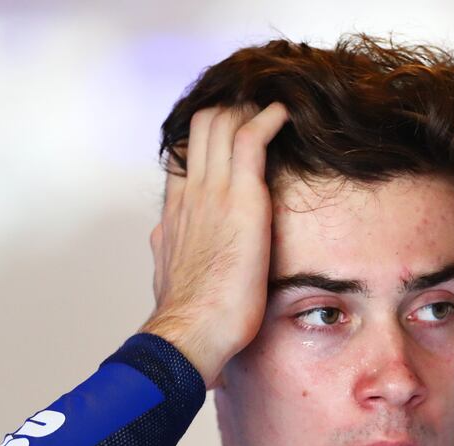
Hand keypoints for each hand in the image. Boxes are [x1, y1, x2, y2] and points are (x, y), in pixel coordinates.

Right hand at [140, 102, 288, 388]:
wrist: (192, 331)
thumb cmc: (191, 317)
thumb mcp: (171, 273)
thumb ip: (171, 247)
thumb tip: (168, 239)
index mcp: (176, 211)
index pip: (186, 155)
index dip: (209, 137)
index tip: (233, 132)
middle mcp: (190, 193)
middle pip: (202, 127)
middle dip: (231, 109)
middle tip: (260, 109)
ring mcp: (212, 192)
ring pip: (221, 122)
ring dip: (249, 108)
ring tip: (275, 105)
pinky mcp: (240, 197)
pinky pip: (250, 138)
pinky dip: (267, 118)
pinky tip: (284, 113)